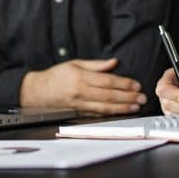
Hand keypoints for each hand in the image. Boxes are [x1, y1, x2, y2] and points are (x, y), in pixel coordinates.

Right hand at [19, 58, 145, 115]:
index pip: (107, 81)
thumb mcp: (75, 63)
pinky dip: (110, 114)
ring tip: (135, 107)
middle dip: (128, 97)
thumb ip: (96, 65)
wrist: (36, 92)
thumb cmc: (56, 76)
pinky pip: (97, 114)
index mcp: (80, 77)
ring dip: (122, 108)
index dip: (123, 83)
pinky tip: (120, 113)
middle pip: (108, 95)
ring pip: (104, 107)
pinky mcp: (78, 113)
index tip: (136, 85)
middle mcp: (80, 91)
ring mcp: (79, 104)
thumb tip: (114, 62)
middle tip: (142, 98)